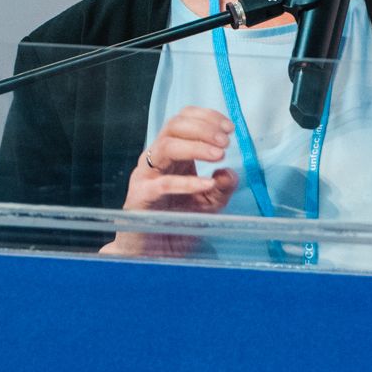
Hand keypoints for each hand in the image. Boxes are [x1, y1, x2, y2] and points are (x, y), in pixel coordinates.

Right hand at [105, 107, 236, 257]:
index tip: (230, 128)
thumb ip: (223, 187)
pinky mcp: (141, 196)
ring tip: (219, 155)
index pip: (184, 120)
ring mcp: (146, 176)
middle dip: (203, 128)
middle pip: (174, 126)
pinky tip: (206, 184)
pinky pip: (163, 184)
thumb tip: (230, 173)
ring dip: (196, 147)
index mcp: (172, 154)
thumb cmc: (176, 223)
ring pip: (166, 146)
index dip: (207, 118)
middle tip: (226, 141)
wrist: (153, 253)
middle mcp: (157, 159)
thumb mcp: (209, 203)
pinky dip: (187, 182)